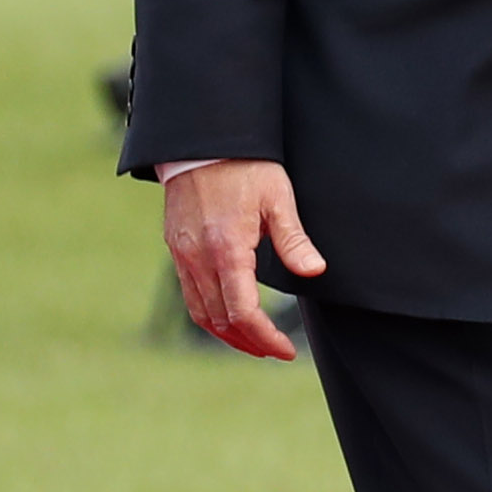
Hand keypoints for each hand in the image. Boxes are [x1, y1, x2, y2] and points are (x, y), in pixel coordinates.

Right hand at [165, 159, 327, 362]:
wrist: (202, 140)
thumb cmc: (245, 165)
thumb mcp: (277, 198)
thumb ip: (293, 239)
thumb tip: (315, 271)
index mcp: (227, 249)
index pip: (243, 313)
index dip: (266, 339)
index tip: (286, 350)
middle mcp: (199, 258)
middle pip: (221, 321)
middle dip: (249, 342)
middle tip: (274, 351)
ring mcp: (183, 255)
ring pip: (200, 313)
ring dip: (227, 334)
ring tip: (253, 342)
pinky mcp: (176, 248)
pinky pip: (189, 295)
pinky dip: (209, 315)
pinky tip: (228, 315)